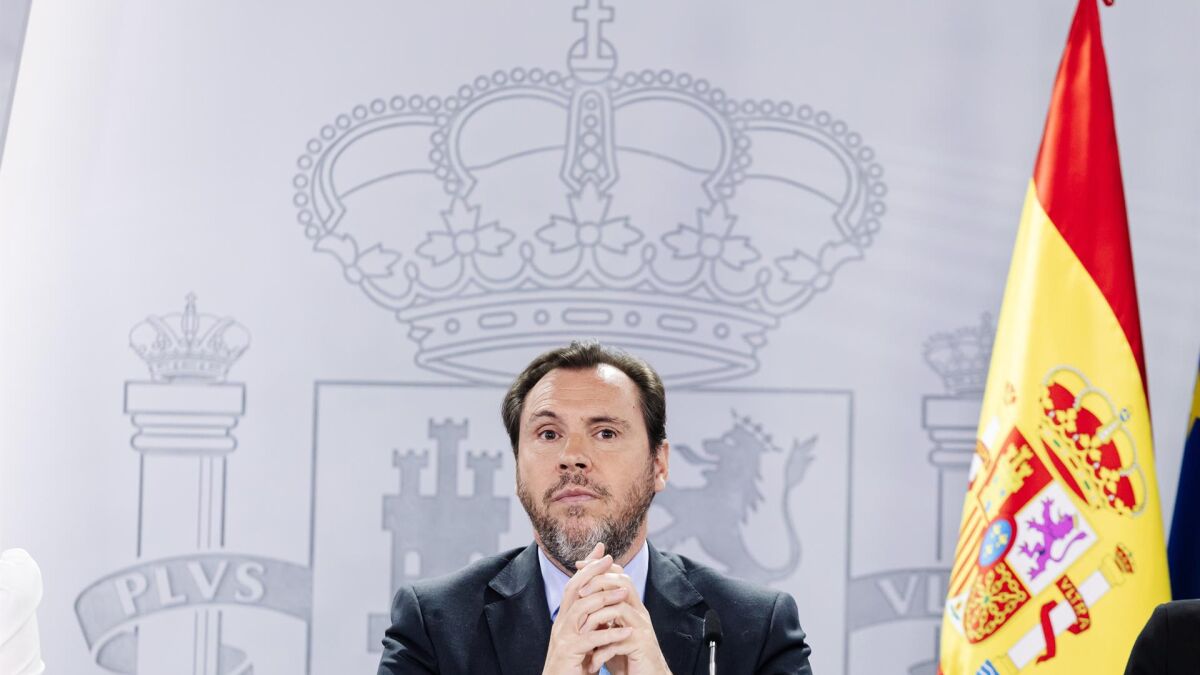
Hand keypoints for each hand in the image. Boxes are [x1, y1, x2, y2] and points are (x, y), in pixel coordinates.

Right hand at [543, 544, 633, 674]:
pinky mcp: (569, 652)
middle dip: (592, 571)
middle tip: (609, 559)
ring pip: (582, 609)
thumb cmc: (575, 666)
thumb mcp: (586, 640)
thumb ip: (593, 623)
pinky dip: (610, 634)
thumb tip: (608, 608)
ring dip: (604, 599)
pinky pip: (591, 639)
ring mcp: (563, 636)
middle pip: (574, 589)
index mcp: (565, 618)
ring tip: (625, 593)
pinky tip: (626, 632)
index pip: (575, 585)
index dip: (587, 567)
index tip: (601, 551)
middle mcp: (561, 623)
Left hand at [573, 556, 669, 674]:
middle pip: (622, 583)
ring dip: (596, 618)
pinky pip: (619, 639)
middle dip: (598, 583)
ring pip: (619, 608)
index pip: (619, 575)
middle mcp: (639, 613)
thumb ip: (601, 616)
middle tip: (580, 594)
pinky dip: (602, 649)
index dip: (599, 568)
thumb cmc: (626, 658)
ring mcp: (642, 628)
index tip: (578, 566)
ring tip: (581, 631)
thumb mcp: (611, 633)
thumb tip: (580, 599)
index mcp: (631, 607)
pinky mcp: (642, 646)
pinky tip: (592, 660)